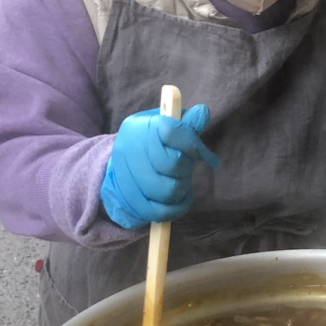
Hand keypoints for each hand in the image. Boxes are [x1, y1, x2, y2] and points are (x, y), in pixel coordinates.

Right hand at [101, 104, 220, 228]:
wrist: (123, 165)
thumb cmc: (153, 144)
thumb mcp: (167, 126)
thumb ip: (187, 123)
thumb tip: (203, 112)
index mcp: (139, 126)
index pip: (171, 132)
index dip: (191, 143)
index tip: (198, 152)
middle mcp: (128, 149)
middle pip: (172, 164)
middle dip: (187, 168)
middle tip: (187, 167)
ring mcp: (124, 177)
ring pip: (168, 190)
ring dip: (183, 188)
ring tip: (182, 182)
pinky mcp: (128, 202)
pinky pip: (160, 212)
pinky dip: (177, 208)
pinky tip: (181, 199)